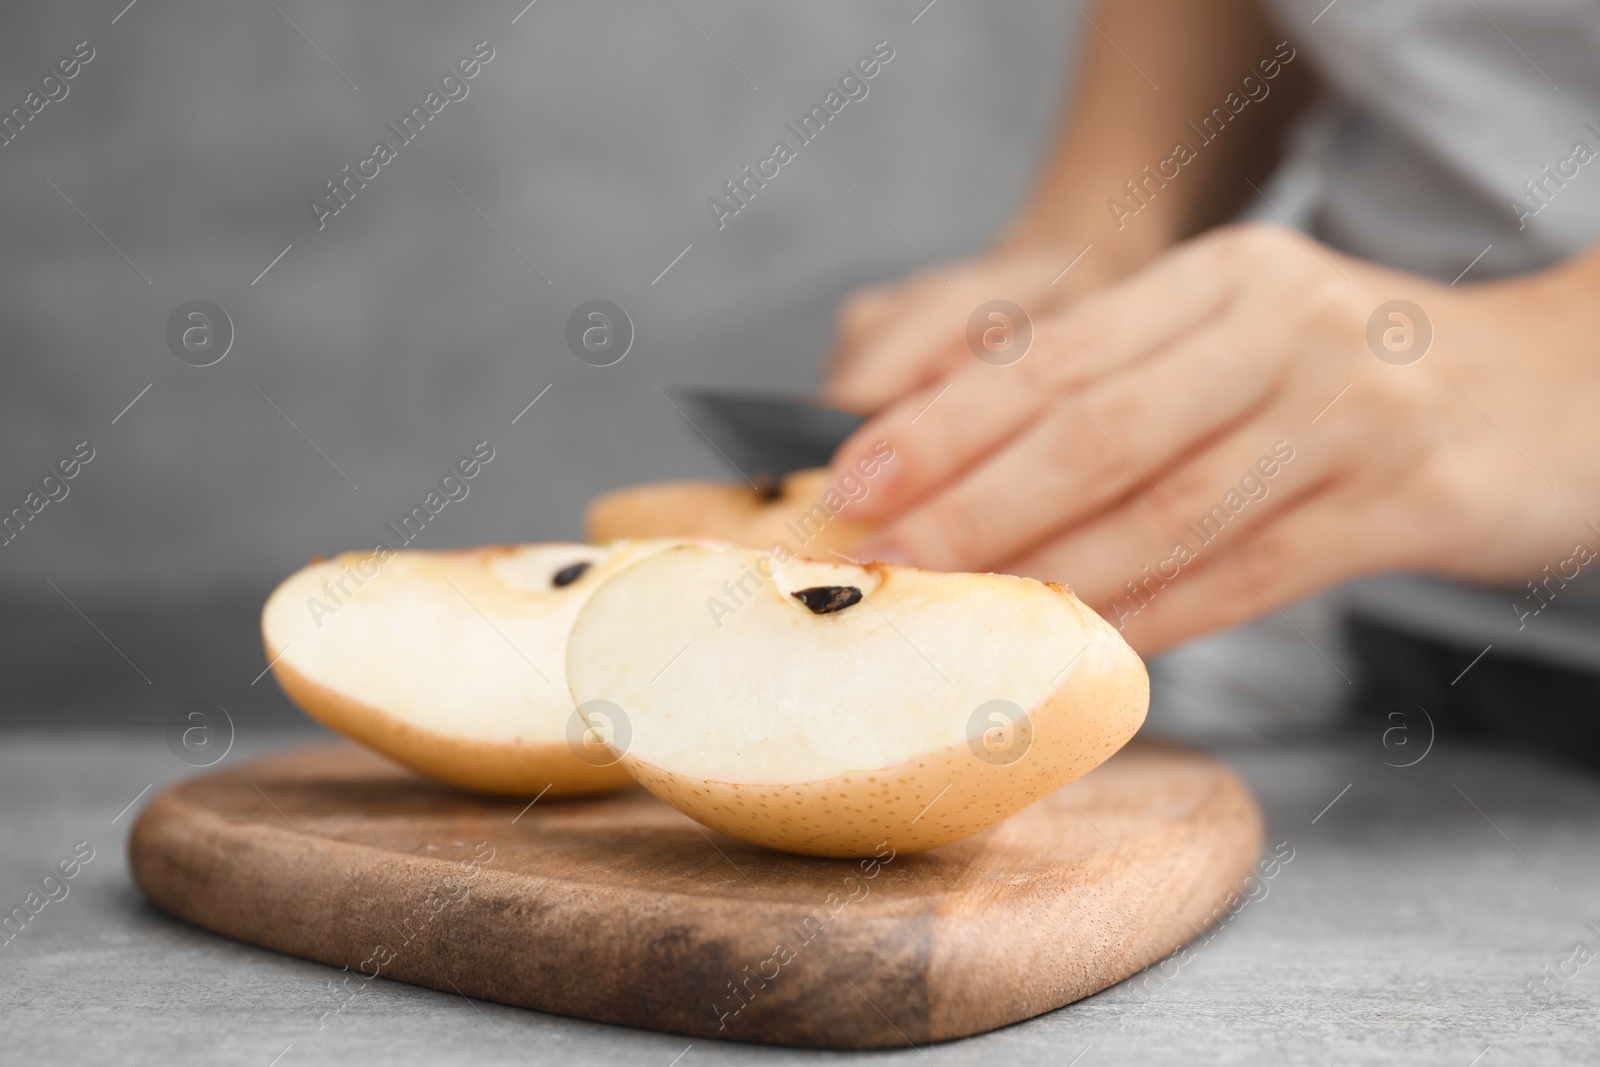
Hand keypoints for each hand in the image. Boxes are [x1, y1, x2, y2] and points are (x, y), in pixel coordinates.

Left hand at [830, 222, 1599, 654]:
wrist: (1555, 392)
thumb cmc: (1357, 379)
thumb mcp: (1241, 340)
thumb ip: (1124, 386)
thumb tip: (961, 472)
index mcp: (1218, 279)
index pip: (1055, 355)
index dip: (945, 422)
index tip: (853, 479)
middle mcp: (1277, 330)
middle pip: (1094, 425)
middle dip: (971, 499)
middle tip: (877, 558)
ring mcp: (1344, 415)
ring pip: (1165, 507)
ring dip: (1048, 570)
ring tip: (957, 613)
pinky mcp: (1404, 500)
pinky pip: (1250, 572)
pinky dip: (1157, 616)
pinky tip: (1084, 648)